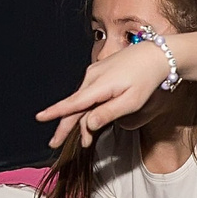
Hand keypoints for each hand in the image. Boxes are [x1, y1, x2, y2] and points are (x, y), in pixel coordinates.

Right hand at [37, 42, 171, 147]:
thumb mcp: (131, 101)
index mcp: (99, 86)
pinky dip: (87, 108)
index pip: (72, 103)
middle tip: (54, 143)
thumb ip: (108, 113)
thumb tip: (88, 125)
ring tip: (86, 140)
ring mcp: (94, 73)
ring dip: (80, 120)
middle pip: (73, 106)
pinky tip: (90, 120)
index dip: (55, 112)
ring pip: (81, 101)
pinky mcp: (98, 73)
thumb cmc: (146, 78)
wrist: (156, 55)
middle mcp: (91, 77)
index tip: (40, 117)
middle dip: (64, 126)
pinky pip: (88, 94)